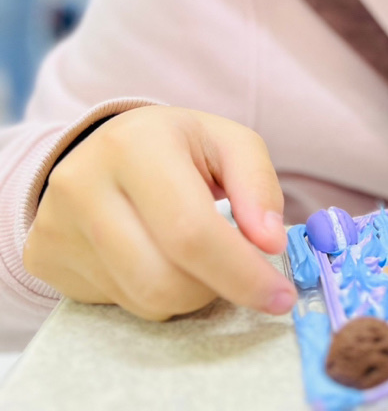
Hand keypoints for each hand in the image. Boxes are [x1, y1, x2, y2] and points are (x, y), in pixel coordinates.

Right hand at [24, 107, 296, 321]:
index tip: (280, 296)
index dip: (242, 273)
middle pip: (165, 280)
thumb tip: (269, 242)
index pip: (192, 233)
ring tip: (198, 257)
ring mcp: (57, 224)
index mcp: (135, 146)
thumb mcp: (229, 143)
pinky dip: (154, 293)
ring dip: (190, 293)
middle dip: (219, 288)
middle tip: (241, 273)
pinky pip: (118, 304)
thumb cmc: (178, 146)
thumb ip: (259, 185)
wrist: (103, 147)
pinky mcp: (46, 256)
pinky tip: (158, 257)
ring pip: (144, 300)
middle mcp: (84, 184)